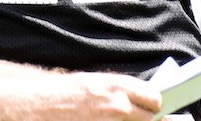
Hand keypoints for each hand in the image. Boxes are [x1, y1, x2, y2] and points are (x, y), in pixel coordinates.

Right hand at [21, 71, 161, 119]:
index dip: (156, 105)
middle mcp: (118, 105)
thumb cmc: (68, 93)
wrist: (43, 105)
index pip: (155, 98)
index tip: (157, 108)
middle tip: (150, 119)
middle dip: (152, 120)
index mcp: (117, 86)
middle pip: (153, 120)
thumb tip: (141, 103)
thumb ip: (120, 92)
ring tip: (128, 120)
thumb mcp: (96, 84)